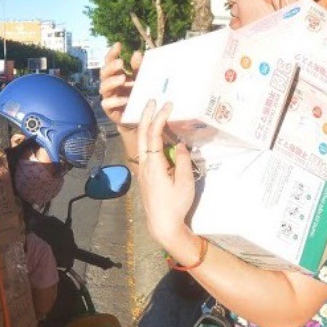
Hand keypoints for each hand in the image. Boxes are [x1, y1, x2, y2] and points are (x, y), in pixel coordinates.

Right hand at [99, 42, 142, 125]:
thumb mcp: (140, 80)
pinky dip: (115, 101)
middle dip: (111, 67)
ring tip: (122, 79)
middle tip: (121, 63)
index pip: (109, 62)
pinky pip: (107, 104)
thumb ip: (138, 68)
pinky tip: (125, 99)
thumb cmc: (138, 96)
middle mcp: (110, 85)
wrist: (138, 118)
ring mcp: (108, 97)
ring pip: (104, 87)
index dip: (112, 53)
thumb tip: (137, 53)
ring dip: (112, 82)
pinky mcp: (110, 110)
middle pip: (104, 73)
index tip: (118, 45)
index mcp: (116, 75)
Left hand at [135, 100, 195, 247]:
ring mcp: (142, 171)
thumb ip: (182, 161)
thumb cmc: (175, 205)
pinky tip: (156, 136)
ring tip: (152, 113)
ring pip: (141, 143)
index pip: (154, 135)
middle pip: (141, 135)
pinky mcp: (144, 177)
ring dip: (146, 126)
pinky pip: (144, 152)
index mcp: (154, 165)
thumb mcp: (185, 182)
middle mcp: (144, 165)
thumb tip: (180, 144)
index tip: (167, 106)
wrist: (162, 225)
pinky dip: (148, 139)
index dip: (159, 118)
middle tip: (152, 101)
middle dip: (146, 116)